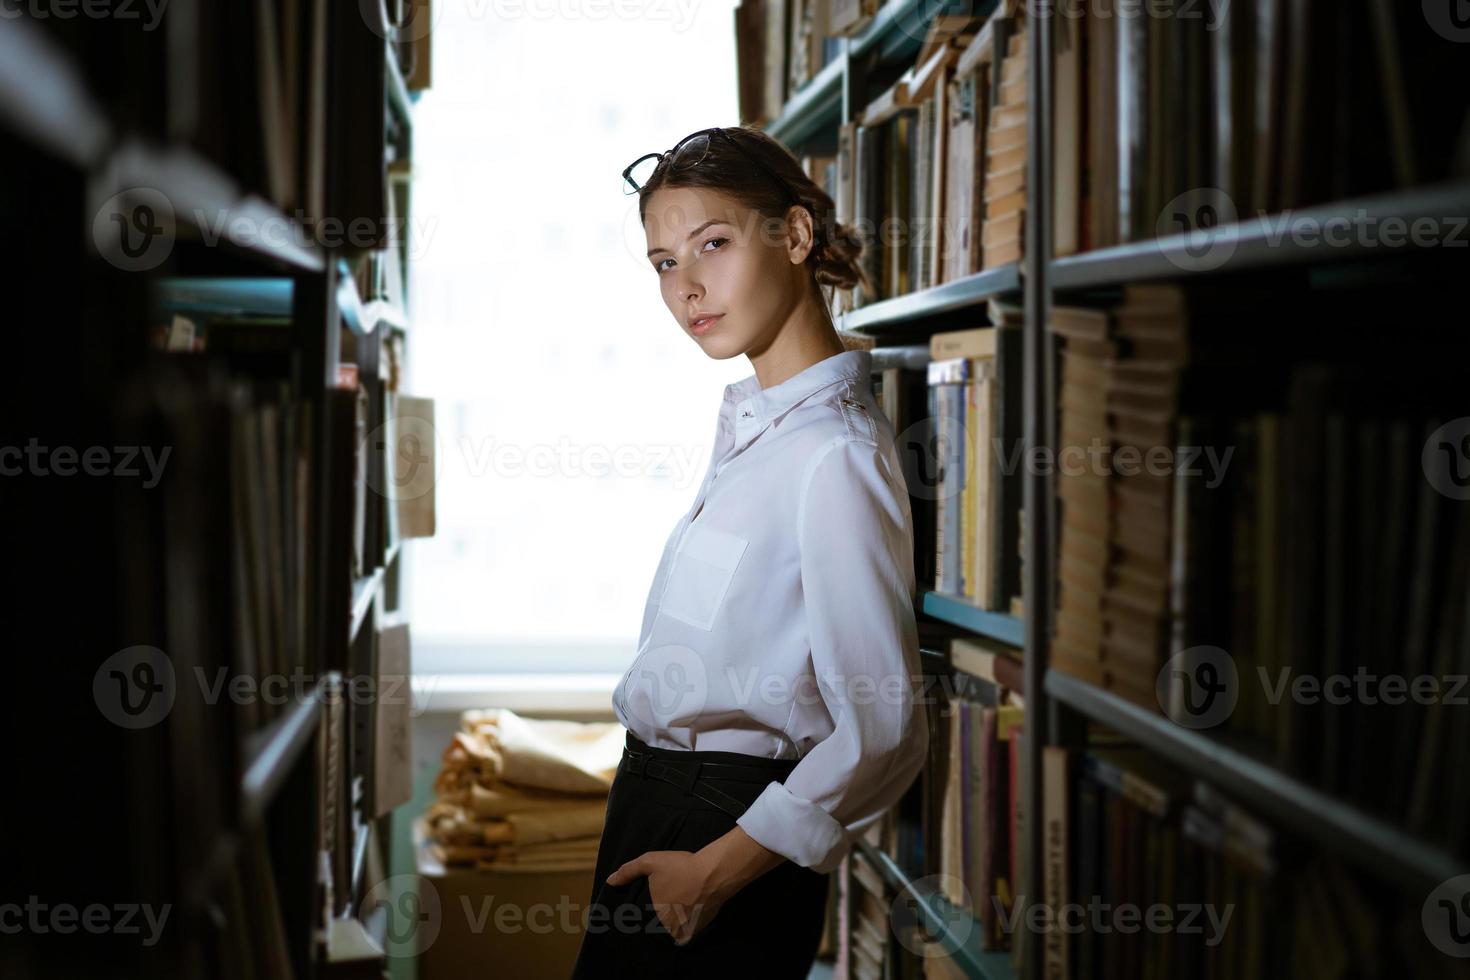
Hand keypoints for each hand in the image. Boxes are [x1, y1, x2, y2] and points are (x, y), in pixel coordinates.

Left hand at [606, 849, 723, 943]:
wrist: (714, 873)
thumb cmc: (681, 867)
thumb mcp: (651, 862)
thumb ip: (628, 871)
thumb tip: (610, 881)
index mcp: (654, 916)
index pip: (643, 924)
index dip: (643, 917)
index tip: (648, 907)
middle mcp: (669, 929)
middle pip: (658, 928)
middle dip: (658, 919)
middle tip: (664, 905)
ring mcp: (686, 931)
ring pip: (673, 931)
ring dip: (672, 923)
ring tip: (675, 907)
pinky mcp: (699, 929)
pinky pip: (688, 929)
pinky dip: (687, 922)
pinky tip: (688, 908)